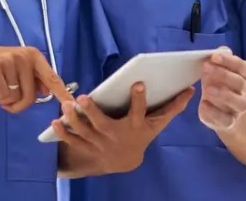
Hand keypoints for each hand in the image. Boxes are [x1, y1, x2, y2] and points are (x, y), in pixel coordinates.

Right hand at [0, 45, 72, 112]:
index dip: (62, 93)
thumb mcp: (15, 69)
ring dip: (6, 100)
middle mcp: (24, 55)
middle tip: (6, 100)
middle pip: (32, 96)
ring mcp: (9, 60)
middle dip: (19, 105)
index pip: (52, 77)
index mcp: (33, 55)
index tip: (72, 104)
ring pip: (17, 97)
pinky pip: (3, 96)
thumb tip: (48, 91)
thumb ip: (32, 78)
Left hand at [52, 83, 193, 173]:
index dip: (139, 98)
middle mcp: (116, 136)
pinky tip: (55, 121)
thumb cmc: (142, 136)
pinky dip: (63, 132)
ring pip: (84, 131)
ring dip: (74, 119)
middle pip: (103, 124)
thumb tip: (190, 90)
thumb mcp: (158, 123)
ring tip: (66, 105)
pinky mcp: (87, 147)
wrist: (126, 161)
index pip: (139, 112)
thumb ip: (173, 107)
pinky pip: (73, 140)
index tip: (138, 83)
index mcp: (135, 126)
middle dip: (92, 112)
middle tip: (83, 98)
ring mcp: (100, 143)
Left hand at [199, 48, 245, 130]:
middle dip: (223, 74)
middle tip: (205, 67)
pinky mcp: (229, 122)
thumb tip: (222, 50)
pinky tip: (204, 104)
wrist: (223, 112)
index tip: (214, 56)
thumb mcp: (219, 70)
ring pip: (239, 103)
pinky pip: (226, 120)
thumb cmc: (220, 84)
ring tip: (207, 89)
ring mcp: (239, 109)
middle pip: (241, 83)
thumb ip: (220, 59)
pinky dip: (214, 113)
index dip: (231, 61)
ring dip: (223, 94)